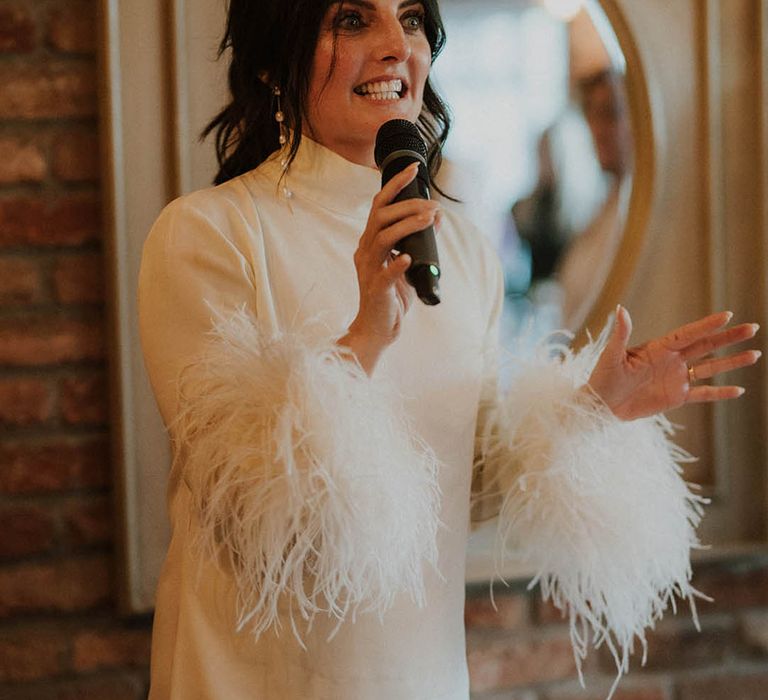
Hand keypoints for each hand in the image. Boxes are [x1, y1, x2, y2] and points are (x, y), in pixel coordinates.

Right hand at [338, 162, 440, 374]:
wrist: (378, 329)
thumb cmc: (392, 298)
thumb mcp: (408, 265)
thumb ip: (419, 242)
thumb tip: (436, 217)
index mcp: (371, 242)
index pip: (380, 205)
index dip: (396, 185)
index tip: (414, 169)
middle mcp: (365, 251)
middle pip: (380, 217)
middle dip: (408, 205)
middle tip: (433, 205)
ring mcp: (369, 270)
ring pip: (383, 238)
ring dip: (407, 225)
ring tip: (429, 219)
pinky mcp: (376, 290)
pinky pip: (385, 273)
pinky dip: (397, 263)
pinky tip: (409, 257)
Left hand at [587, 306, 760, 420]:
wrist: (600, 405)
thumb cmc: (602, 378)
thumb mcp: (611, 355)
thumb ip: (620, 333)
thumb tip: (621, 309)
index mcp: (658, 348)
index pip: (688, 334)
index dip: (707, 325)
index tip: (728, 315)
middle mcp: (671, 360)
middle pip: (705, 346)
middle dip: (728, 337)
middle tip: (753, 328)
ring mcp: (676, 379)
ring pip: (709, 368)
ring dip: (731, 362)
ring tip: (755, 354)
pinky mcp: (676, 397)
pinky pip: (703, 394)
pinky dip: (720, 393)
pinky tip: (739, 390)